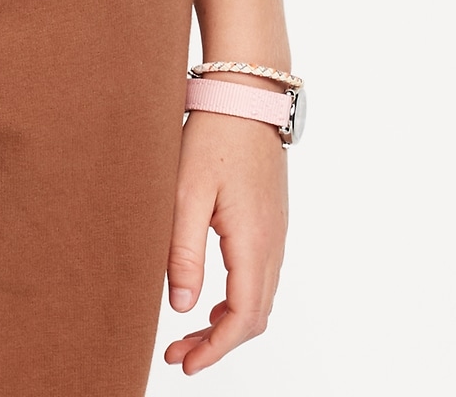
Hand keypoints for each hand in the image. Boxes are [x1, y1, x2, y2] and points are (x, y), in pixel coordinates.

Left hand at [163, 110, 287, 373]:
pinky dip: (239, 298)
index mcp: (254, 243)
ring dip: (229, 323)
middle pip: (255, 316)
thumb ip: (183, 252)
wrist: (246, 92)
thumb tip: (182, 309)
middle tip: (178, 353)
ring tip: (189, 331)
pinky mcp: (271, 219)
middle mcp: (273, 243)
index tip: (183, 363)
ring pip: (261, 298)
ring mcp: (277, 231)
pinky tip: (211, 295)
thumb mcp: (186, 193)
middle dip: (218, 343)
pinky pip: (262, 275)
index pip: (242, 319)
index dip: (214, 350)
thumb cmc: (213, 135)